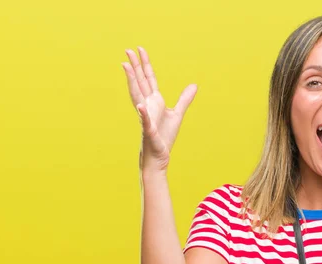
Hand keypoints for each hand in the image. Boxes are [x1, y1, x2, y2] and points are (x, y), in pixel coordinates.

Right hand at [122, 47, 196, 173]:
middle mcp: (147, 106)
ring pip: (137, 96)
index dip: (145, 64)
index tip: (140, 49)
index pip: (148, 79)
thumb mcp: (177, 114)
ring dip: (132, 82)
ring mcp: (145, 117)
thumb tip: (194, 85)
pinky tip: (141, 106)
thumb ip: (184, 99)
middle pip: (140, 82)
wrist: (158, 156)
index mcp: (154, 101)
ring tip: (126, 67)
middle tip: (127, 49)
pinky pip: (145, 121)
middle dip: (134, 66)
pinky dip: (143, 114)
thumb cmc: (164, 137)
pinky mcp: (149, 131)